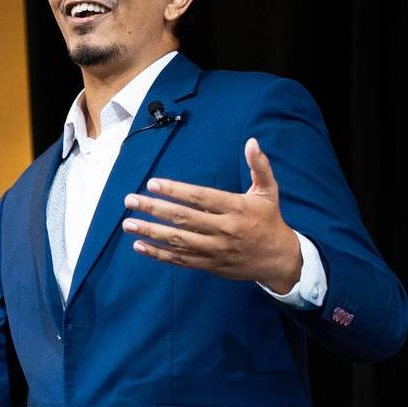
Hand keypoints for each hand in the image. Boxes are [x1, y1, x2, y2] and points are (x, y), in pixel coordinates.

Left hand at [121, 137, 303, 293]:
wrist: (279, 259)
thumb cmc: (270, 220)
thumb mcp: (269, 191)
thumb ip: (259, 166)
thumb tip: (252, 142)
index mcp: (236, 208)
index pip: (200, 197)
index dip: (175, 191)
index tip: (153, 183)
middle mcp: (224, 229)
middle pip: (184, 218)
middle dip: (154, 209)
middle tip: (130, 201)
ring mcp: (215, 249)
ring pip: (178, 240)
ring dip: (151, 232)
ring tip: (128, 223)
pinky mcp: (210, 265)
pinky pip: (181, 259)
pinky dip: (159, 254)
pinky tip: (140, 246)